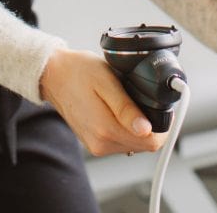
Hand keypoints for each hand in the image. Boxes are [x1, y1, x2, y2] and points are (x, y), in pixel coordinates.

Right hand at [40, 48, 163, 156]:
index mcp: (106, 130)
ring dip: (137, 126)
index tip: (160, 107)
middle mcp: (101, 144)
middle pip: (144, 145)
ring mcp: (96, 146)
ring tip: (127, 101)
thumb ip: (127, 108)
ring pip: (133, 144)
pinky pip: (120, 140)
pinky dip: (125, 127)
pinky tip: (118, 108)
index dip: (162, 126)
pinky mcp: (93, 143)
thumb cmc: (78, 72)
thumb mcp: (107, 81)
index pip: (151, 142)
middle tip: (141, 97)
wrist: (54, 75)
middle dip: (150, 124)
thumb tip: (146, 129)